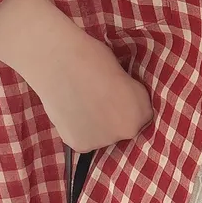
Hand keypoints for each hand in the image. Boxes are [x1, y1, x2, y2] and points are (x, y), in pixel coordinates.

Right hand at [41, 24, 154, 153]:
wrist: (59, 62)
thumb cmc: (91, 57)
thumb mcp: (123, 75)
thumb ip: (126, 96)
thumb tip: (120, 103)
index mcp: (142, 110)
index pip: (140, 115)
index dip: (126, 103)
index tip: (114, 93)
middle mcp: (128, 130)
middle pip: (121, 128)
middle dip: (111, 117)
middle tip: (93, 98)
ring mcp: (104, 141)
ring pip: (101, 136)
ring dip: (94, 125)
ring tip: (79, 103)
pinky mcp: (81, 145)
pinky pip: (82, 139)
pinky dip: (76, 128)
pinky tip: (69, 111)